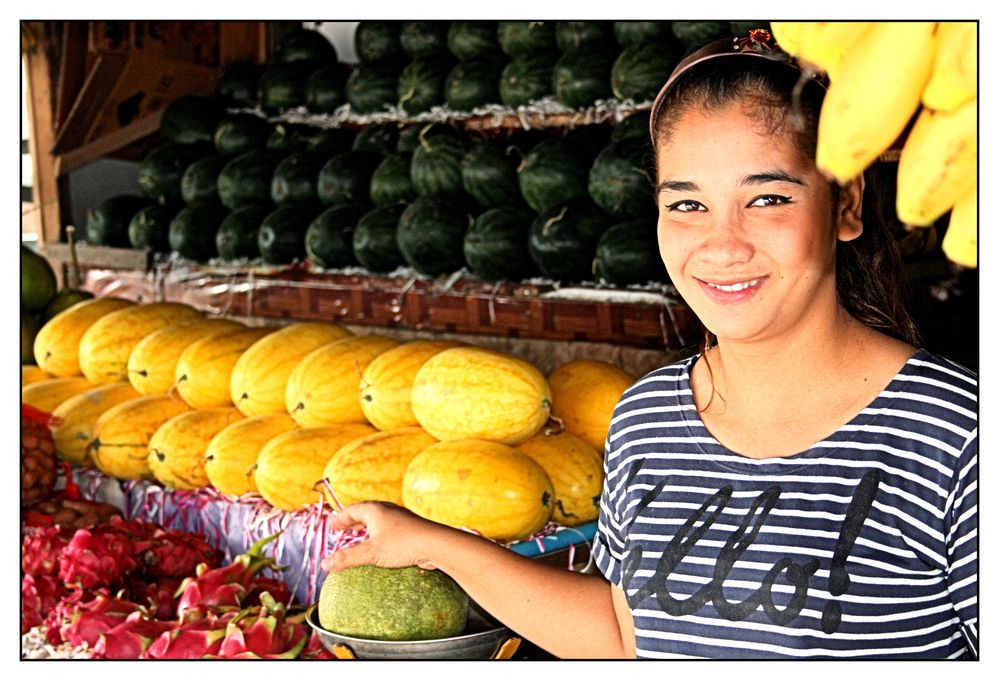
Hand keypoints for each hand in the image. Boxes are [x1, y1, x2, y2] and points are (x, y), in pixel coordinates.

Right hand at [321, 501, 446, 572]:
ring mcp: (399, 518)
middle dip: (352, 521)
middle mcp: (387, 510)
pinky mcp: (409, 529)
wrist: (436, 544)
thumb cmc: (403, 544)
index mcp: (375, 510)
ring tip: (358, 537)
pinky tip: (380, 546)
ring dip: (365, 527)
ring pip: (378, 520)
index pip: (351, 510)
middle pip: (364, 512)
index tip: (331, 527)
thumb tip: (324, 564)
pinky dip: (378, 534)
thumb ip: (347, 558)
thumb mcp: (372, 553)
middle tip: (341, 530)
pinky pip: (388, 528)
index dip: (339, 518)